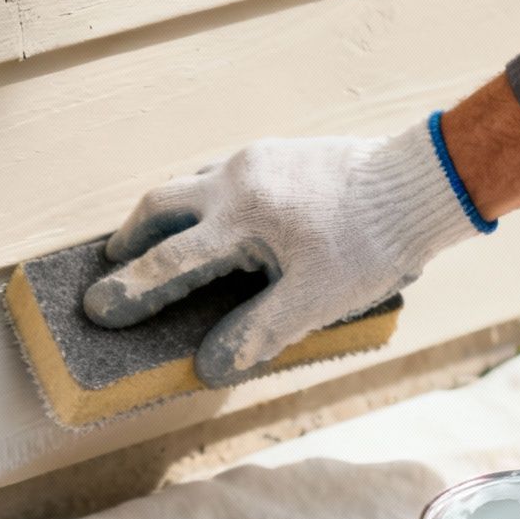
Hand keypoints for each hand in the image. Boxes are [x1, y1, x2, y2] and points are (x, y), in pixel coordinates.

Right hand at [83, 121, 480, 386]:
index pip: (169, 261)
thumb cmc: (373, 244)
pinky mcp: (278, 153)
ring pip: (189, 183)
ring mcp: (257, 160)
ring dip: (165, 215)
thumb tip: (207, 366)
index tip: (96, 310)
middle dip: (131, 237)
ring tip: (157, 243)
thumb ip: (258, 332)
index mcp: (241, 217)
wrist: (423, 183)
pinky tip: (215, 222)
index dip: (131, 291)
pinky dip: (202, 201)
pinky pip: (221, 174)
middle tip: (113, 264)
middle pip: (160, 204)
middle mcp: (238, 180)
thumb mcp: (316, 301)